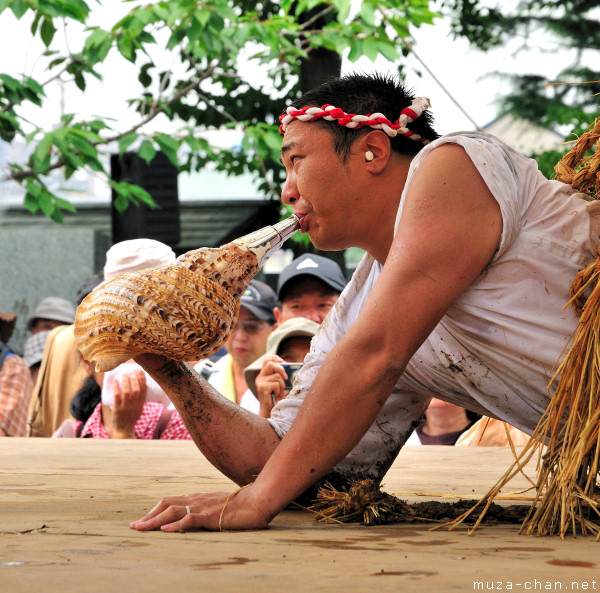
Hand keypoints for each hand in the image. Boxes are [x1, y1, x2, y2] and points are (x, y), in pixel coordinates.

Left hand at [111, 370, 145, 438]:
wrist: (123, 431)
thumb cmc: (130, 420)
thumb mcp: (138, 410)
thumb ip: (138, 401)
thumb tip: (136, 387)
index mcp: (141, 405)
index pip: (143, 390)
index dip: (142, 380)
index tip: (141, 372)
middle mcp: (135, 406)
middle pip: (137, 390)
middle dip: (135, 379)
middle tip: (132, 372)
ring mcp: (126, 407)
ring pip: (127, 392)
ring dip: (126, 382)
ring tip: (124, 374)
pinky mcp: (118, 409)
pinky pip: (117, 396)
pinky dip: (117, 387)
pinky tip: (115, 381)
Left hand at [129, 486, 269, 531]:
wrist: (258, 500)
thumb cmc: (242, 506)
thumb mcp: (219, 508)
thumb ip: (206, 512)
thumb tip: (195, 521)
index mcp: (198, 498)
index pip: (171, 501)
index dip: (154, 510)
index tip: (142, 520)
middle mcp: (197, 499)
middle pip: (166, 504)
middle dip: (148, 516)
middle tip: (134, 527)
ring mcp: (203, 506)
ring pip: (173, 510)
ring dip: (155, 520)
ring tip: (141, 529)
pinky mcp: (212, 516)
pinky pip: (190, 519)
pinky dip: (176, 524)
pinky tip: (166, 530)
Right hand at [254, 355, 288, 417]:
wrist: (269, 412)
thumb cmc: (276, 398)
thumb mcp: (279, 385)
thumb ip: (281, 376)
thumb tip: (292, 368)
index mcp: (263, 374)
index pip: (267, 359)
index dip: (276, 358)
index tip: (284, 363)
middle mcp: (260, 377)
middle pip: (270, 364)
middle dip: (281, 369)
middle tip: (286, 378)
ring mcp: (260, 382)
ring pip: (276, 376)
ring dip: (282, 385)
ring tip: (280, 393)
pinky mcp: (262, 388)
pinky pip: (276, 384)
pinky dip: (279, 390)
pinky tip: (277, 396)